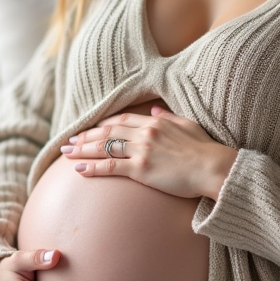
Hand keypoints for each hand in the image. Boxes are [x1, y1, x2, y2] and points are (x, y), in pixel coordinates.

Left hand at [63, 105, 235, 199]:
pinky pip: (111, 167)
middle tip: (68, 141)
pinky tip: (79, 170)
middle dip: (85, 137)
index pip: (121, 121)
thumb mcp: (187, 125)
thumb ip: (168, 117)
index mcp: (154, 122)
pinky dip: (93, 167)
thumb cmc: (205, 149)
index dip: (102, 125)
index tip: (89, 130)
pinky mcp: (141, 169)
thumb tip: (153, 111)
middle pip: (107, 133)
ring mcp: (141, 150)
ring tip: (66, 153)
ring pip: (104, 148)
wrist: (213, 167)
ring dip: (82, 150)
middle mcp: (144, 133)